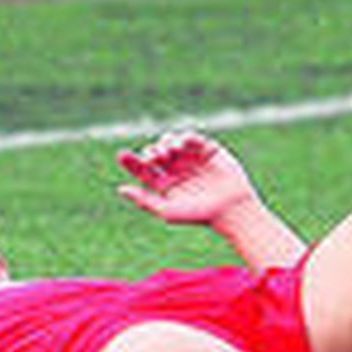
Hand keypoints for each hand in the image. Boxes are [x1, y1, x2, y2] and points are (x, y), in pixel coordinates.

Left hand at [116, 130, 259, 227]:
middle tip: (154, 158)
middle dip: (151, 152)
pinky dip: (183, 138)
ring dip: (165, 143)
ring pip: (170, 142)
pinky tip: (180, 145)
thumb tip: (120, 189)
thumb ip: (143, 200)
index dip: (131, 161)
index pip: (143, 169)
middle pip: (155, 153)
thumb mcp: (167, 210)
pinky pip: (190, 137)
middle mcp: (175, 169)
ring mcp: (191, 158)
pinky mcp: (207, 149)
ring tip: (168, 153)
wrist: (231, 208)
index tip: (121, 155)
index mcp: (164, 184)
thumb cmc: (199, 214)